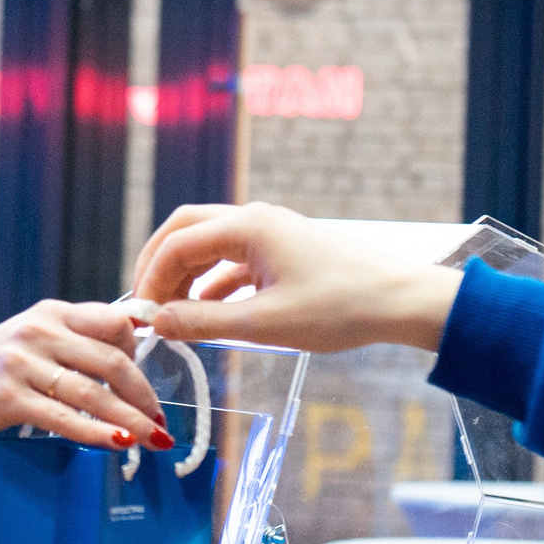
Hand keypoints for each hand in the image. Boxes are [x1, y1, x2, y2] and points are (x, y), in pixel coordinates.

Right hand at [0, 298, 167, 447]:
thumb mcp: (37, 337)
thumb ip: (79, 339)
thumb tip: (136, 349)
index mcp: (52, 312)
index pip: (114, 323)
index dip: (138, 352)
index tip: (143, 382)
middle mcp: (39, 331)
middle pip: (111, 360)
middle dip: (143, 395)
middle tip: (162, 422)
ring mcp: (22, 362)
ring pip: (93, 393)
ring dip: (131, 420)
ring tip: (154, 440)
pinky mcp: (9, 397)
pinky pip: (65, 418)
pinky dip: (97, 433)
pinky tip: (118, 444)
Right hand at [130, 203, 462, 353]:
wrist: (403, 302)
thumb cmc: (342, 308)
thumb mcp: (265, 323)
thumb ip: (205, 322)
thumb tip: (159, 323)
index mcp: (248, 226)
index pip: (176, 244)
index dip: (150, 280)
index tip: (141, 317)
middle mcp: (255, 220)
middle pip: (186, 231)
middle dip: (159, 267)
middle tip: (145, 305)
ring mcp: (271, 233)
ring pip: (209, 245)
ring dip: (185, 276)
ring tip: (173, 315)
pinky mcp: (284, 251)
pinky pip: (233, 260)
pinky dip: (213, 283)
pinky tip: (207, 313)